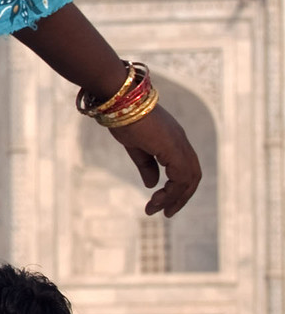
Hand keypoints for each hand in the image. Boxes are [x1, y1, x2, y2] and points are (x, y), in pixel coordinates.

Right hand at [114, 103, 200, 217]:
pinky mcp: (173, 148)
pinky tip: (156, 200)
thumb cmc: (123, 118)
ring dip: (175, 198)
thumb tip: (152, 184)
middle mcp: (181, 143)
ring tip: (157, 210)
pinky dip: (171, 192)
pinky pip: (181, 177)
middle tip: (166, 213)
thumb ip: (146, 165)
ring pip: (189, 179)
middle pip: (193, 177)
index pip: (186, 169)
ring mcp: (179, 144)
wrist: (119, 100)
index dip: (178, 188)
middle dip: (181, 197)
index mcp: (174, 141)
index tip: (162, 203)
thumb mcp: (136, 146)